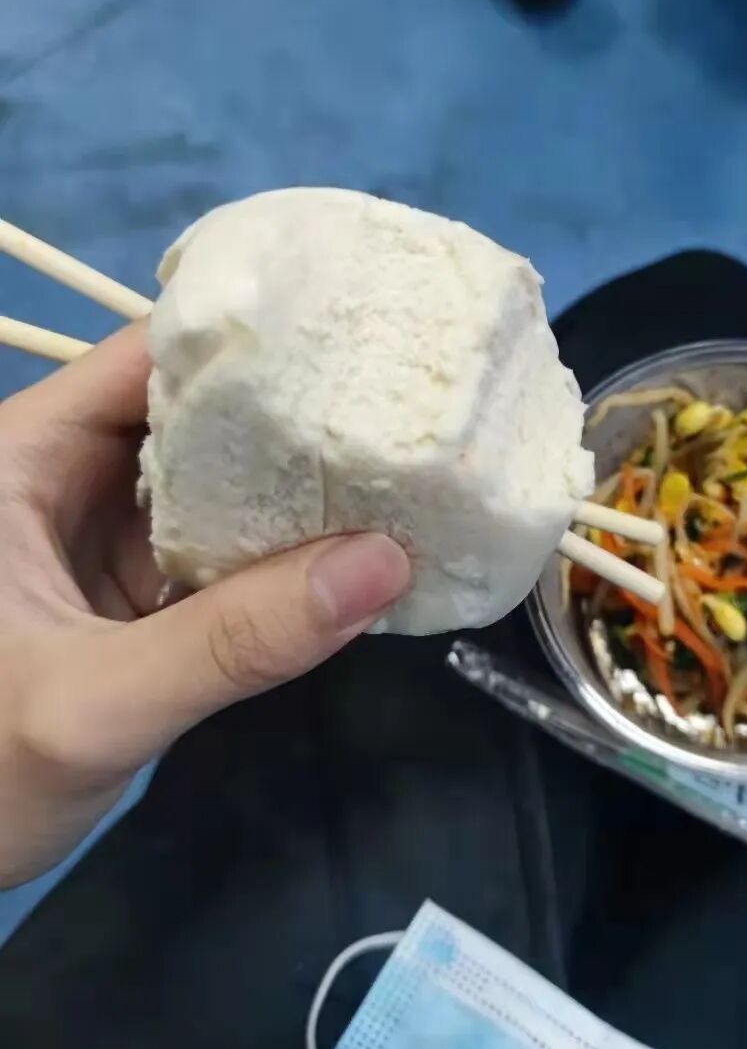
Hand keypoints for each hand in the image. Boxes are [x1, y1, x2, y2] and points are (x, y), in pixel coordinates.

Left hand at [0, 324, 409, 887]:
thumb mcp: (94, 706)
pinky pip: (219, 548)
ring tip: (403, 468)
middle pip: (194, 412)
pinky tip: (356, 549)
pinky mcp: (131, 590)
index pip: (148, 358)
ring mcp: (102, 534)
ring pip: (216, 481)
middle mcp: (66, 474)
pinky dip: (281, 552)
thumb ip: (233, 642)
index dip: (250, 342)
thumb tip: (387, 564)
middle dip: (292, 412)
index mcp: (24, 454)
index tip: (360, 347)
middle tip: (406, 412)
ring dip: (296, 486)